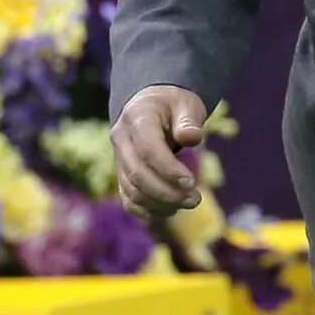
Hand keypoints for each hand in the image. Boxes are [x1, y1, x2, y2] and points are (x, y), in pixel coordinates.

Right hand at [111, 84, 209, 220]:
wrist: (153, 105)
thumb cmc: (174, 105)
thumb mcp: (186, 104)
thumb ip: (189, 121)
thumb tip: (191, 138)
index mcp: (137, 118)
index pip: (148, 150)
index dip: (168, 170)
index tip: (191, 182)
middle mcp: (122, 140)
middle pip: (138, 174)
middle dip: (167, 192)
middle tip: (195, 199)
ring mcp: (119, 159)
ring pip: (132, 190)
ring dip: (160, 203)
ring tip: (189, 203)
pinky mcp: (123, 174)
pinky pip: (129, 199)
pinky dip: (148, 211)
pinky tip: (171, 210)